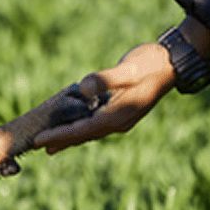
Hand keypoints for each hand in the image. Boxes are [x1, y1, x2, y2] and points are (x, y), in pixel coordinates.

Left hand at [33, 43, 176, 153]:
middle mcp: (119, 121)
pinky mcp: (122, 110)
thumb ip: (105, 79)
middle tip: (36, 146)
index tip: (39, 141)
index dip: (59, 135)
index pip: (81, 130)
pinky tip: (73, 127)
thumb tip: (84, 88)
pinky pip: (96, 124)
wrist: (173, 62)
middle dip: (60, 140)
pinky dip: (81, 128)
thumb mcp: (128, 69)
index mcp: (117, 115)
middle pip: (83, 135)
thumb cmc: (150, 63)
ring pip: (89, 131)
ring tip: (50, 145)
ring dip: (69, 137)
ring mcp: (121, 118)